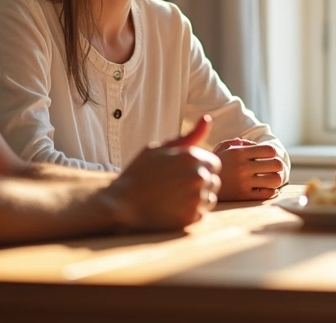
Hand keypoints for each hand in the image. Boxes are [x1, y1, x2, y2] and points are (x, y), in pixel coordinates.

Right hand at [107, 115, 221, 230]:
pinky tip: (173, 209)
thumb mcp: (160, 149)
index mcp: (192, 156)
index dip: (199, 168)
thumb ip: (188, 137)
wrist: (121, 202)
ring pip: (211, 198)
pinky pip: (202, 213)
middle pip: (215, 181)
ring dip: (198, 198)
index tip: (182, 173)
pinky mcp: (191, 217)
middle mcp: (198, 176)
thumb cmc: (139, 173)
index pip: (214, 163)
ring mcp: (196, 198)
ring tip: (174, 198)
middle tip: (176, 187)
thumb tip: (207, 118)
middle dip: (201, 183)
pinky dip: (192, 212)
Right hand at [213, 139, 284, 200]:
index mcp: (239, 153)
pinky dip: (269, 191)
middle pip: (276, 165)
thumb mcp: (223, 147)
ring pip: (275, 180)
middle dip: (277, 166)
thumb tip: (255, 145)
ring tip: (268, 179)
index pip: (270, 150)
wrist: (197, 183)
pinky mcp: (243, 197)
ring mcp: (243, 183)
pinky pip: (267, 194)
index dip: (272, 153)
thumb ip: (240, 143)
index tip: (267, 157)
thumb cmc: (215, 164)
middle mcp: (243, 167)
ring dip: (274, 179)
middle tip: (271, 169)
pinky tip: (262, 189)